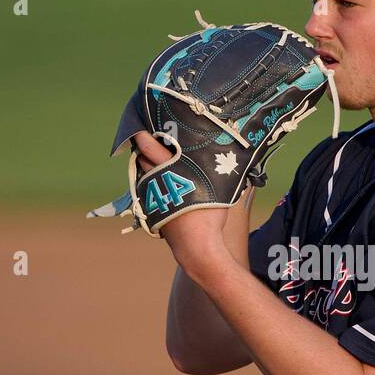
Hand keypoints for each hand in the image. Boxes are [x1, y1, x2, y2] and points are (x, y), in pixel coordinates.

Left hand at [128, 130, 235, 277]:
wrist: (195, 246)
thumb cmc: (209, 215)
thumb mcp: (218, 188)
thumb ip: (217, 171)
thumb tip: (233, 158)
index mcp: (171, 171)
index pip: (150, 148)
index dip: (144, 136)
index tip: (141, 128)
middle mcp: (156, 181)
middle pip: (142, 158)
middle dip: (144, 148)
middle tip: (151, 139)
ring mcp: (151, 196)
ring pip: (142, 174)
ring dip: (146, 165)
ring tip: (155, 158)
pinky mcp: (151, 208)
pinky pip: (147, 188)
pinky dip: (151, 181)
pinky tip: (161, 181)